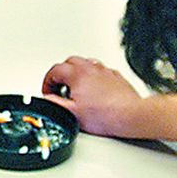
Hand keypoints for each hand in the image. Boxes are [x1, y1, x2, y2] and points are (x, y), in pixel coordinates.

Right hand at [42, 57, 176, 141]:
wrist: (130, 115)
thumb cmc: (106, 115)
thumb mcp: (72, 113)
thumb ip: (54, 104)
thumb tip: (46, 99)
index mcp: (77, 74)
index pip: (55, 70)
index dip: (47, 81)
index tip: (49, 92)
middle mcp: (91, 68)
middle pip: (70, 62)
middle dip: (61, 73)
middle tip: (59, 87)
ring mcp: (105, 71)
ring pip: (86, 64)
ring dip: (77, 72)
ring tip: (75, 87)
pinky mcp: (116, 77)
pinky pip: (101, 71)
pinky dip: (94, 77)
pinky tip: (95, 89)